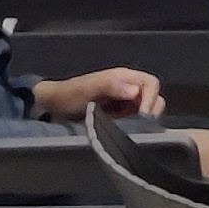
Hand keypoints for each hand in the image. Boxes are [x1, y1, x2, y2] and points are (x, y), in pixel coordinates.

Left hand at [32, 66, 164, 123]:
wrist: (55, 108)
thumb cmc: (71, 94)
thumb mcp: (90, 88)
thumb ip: (112, 86)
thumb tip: (135, 90)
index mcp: (123, 77)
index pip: (150, 84)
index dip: (151, 98)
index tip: (144, 115)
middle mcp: (128, 88)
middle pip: (153, 96)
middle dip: (150, 109)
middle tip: (139, 123)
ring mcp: (125, 102)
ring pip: (148, 109)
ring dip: (144, 118)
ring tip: (130, 127)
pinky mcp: (121, 115)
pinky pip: (137, 119)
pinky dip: (137, 125)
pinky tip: (126, 130)